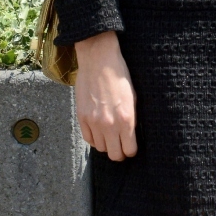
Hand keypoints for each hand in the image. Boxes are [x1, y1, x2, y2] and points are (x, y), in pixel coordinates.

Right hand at [74, 30, 137, 160]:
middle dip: (119, 152)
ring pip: (101, 148)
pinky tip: (99, 131)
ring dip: (106, 144)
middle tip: (121, 145)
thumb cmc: (120, 76)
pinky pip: (88, 139)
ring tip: (109, 134)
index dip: (131, 149)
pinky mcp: (82, 117)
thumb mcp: (133, 97)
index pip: (129, 150)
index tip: (131, 145)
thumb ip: (132, 119)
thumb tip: (131, 135)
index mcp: (126, 119)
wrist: (99, 60)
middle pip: (114, 155)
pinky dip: (94, 138)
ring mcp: (94, 122)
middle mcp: (110, 125)